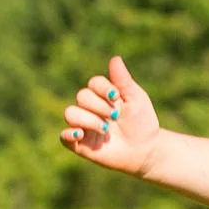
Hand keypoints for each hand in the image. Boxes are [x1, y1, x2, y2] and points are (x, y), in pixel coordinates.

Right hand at [60, 55, 160, 175]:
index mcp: (102, 95)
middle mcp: (90, 108)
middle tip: (115, 117)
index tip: (116, 96)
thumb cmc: (141, 122)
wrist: (145, 150)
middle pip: (82, 96)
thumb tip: (115, 58)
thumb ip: (123, 80)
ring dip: (87, 119)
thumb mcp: (135, 99)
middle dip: (99, 106)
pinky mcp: (80, 144)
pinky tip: (80, 134)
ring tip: (105, 129)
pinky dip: (69, 134)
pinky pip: (64, 137)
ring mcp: (83, 125)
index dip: (102, 88)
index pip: (93, 83)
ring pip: (70, 113)